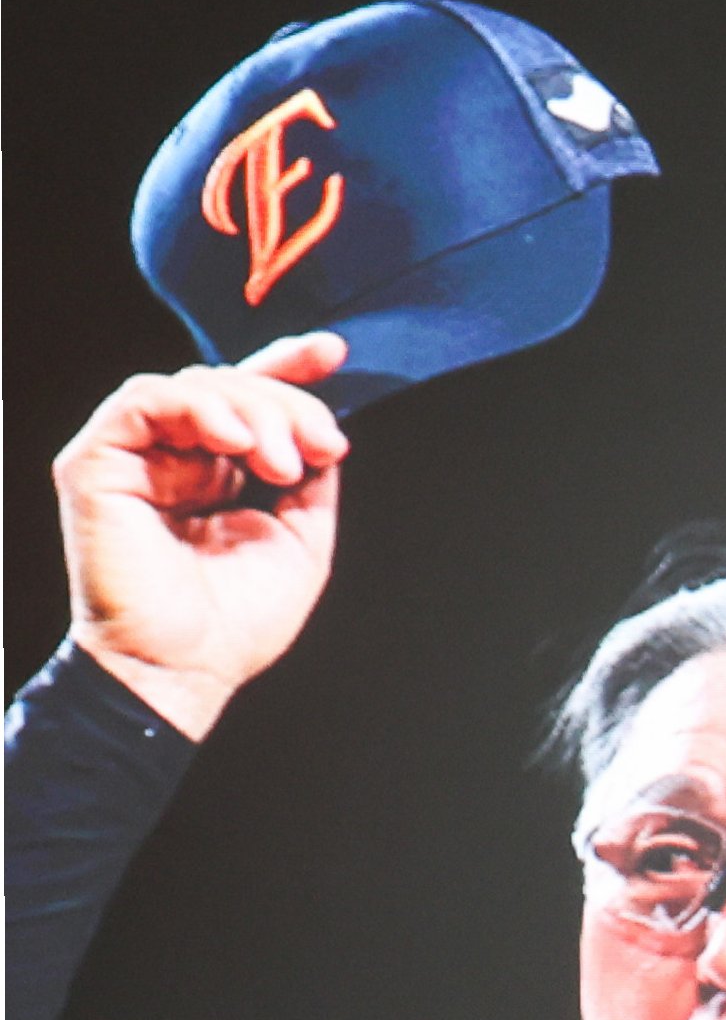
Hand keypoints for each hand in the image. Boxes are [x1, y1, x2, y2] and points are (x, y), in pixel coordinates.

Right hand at [53, 334, 350, 739]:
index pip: (247, 400)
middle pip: (230, 385)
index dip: (288, 367)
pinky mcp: (95, 463)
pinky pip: (142, 400)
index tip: (334, 352)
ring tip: (281, 462)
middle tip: (322, 447)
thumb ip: (309, 478)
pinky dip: (196, 406)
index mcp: (215, 472)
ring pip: (192, 385)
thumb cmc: (235, 620)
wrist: (184, 667)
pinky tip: (234, 440)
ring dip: (250, 409)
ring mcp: (132, 457)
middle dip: (286, 403)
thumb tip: (324, 431)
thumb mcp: (299, 537)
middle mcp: (172, 457)